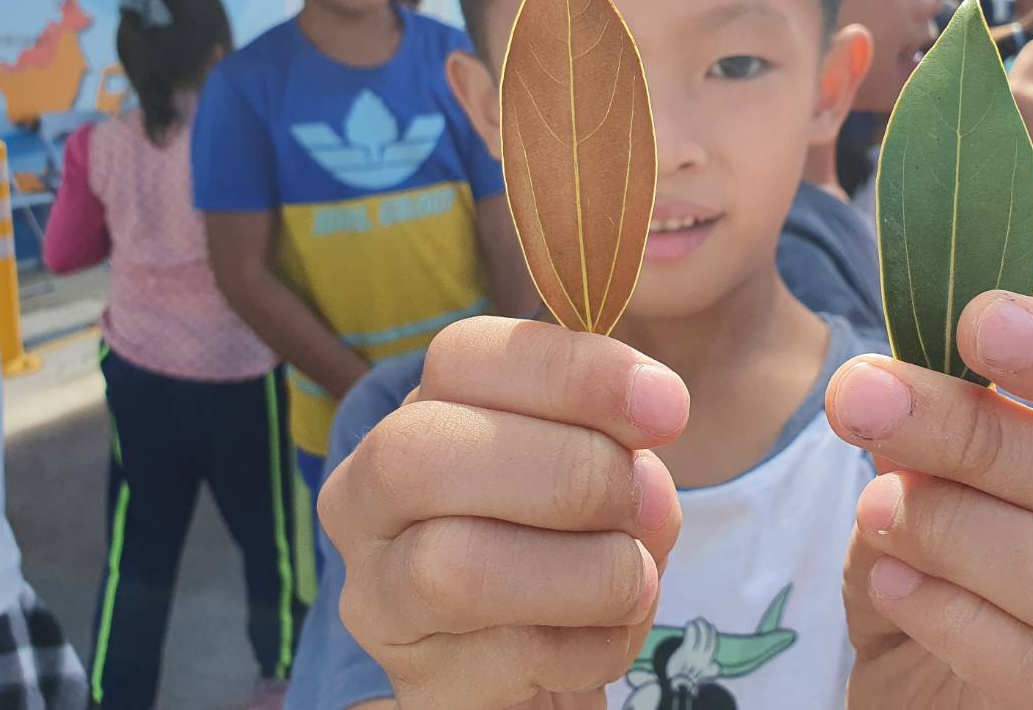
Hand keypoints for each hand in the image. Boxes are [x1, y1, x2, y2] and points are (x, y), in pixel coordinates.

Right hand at [319, 316, 688, 709]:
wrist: (557, 660)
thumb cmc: (579, 531)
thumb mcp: (599, 454)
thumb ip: (614, 417)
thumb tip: (654, 403)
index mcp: (419, 410)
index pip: (462, 356)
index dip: (571, 370)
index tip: (666, 407)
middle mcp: (367, 495)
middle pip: (425, 455)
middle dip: (572, 473)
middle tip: (652, 502)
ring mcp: (378, 595)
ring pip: (455, 568)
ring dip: (588, 570)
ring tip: (638, 576)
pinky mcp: (420, 682)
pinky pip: (511, 656)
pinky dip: (594, 643)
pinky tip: (609, 634)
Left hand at [828, 293, 1032, 708]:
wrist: (919, 702)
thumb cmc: (934, 582)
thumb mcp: (919, 493)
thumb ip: (922, 437)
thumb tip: (889, 379)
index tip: (975, 319)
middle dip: (977, 435)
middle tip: (862, 400)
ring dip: (970, 534)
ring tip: (877, 512)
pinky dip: (959, 620)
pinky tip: (891, 585)